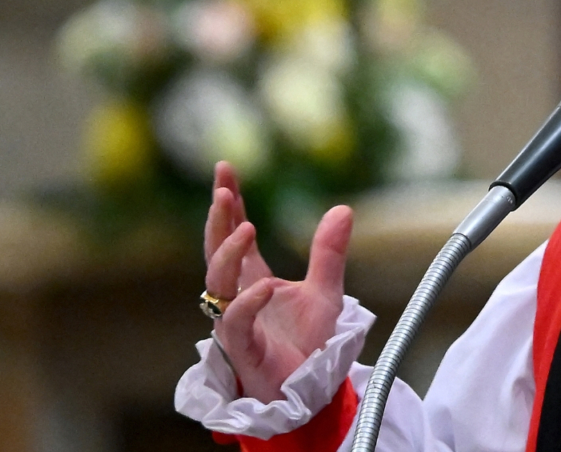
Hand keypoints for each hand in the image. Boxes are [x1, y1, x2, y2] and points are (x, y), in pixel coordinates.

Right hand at [203, 162, 352, 402]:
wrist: (309, 391)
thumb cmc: (309, 345)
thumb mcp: (326, 290)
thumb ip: (328, 252)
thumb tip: (342, 208)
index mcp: (254, 279)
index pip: (235, 234)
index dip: (229, 203)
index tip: (225, 169)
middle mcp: (238, 297)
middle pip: (217, 251)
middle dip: (218, 220)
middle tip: (223, 190)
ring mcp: (236, 322)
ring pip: (217, 284)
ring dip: (229, 254)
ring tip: (246, 228)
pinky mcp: (243, 348)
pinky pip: (237, 322)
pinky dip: (248, 302)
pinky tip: (264, 286)